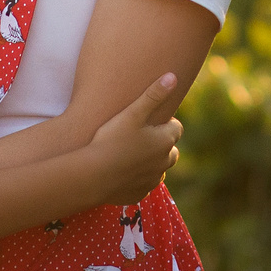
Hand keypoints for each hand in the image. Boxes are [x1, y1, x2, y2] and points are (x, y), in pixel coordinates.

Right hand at [86, 72, 182, 204]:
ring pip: (159, 169)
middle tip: (141, 137)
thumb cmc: (111, 140)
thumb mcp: (132, 113)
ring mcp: (152, 180)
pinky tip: (123, 172)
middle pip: (171, 150)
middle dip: (161, 143)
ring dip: (152, 162)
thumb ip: (153, 95)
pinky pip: (144, 185)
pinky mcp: (139, 194)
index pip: (176, 128)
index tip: (149, 120)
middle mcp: (164, 163)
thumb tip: (173, 76)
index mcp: (165, 141)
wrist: (93, 175)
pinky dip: (138, 179)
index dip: (165, 122)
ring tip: (132, 154)